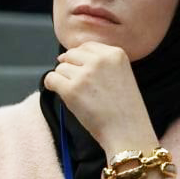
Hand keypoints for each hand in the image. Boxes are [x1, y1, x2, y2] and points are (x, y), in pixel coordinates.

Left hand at [43, 42, 157, 154]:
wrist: (128, 132)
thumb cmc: (125, 109)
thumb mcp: (121, 74)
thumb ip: (99, 62)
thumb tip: (64, 56)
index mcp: (115, 53)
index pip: (87, 46)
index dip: (80, 59)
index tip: (84, 73)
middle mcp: (99, 60)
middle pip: (71, 55)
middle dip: (71, 69)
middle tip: (82, 88)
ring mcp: (85, 74)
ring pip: (60, 68)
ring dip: (64, 80)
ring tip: (80, 96)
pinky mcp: (71, 90)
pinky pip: (50, 79)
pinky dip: (52, 86)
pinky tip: (63, 95)